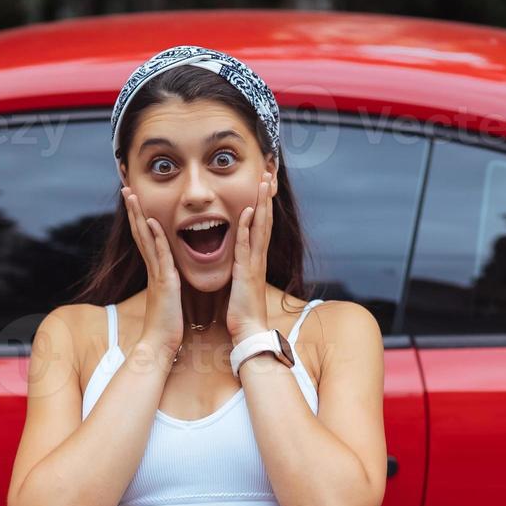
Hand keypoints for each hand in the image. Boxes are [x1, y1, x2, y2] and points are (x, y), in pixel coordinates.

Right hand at [122, 183, 182, 359]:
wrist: (160, 344)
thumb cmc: (166, 325)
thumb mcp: (168, 298)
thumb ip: (167, 284)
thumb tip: (169, 277)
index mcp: (155, 271)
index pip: (145, 239)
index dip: (140, 219)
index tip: (135, 200)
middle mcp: (153, 269)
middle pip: (140, 233)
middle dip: (133, 210)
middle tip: (126, 188)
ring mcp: (157, 274)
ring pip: (145, 238)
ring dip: (139, 216)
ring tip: (132, 195)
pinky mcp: (164, 282)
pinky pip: (160, 255)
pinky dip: (156, 237)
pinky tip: (154, 221)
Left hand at [226, 170, 275, 342]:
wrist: (248, 330)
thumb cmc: (243, 312)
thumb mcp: (241, 284)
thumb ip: (240, 270)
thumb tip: (237, 262)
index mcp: (255, 260)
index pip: (261, 227)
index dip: (263, 206)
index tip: (263, 187)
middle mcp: (258, 258)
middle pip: (266, 221)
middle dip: (266, 197)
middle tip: (268, 175)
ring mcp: (254, 263)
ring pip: (260, 227)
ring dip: (262, 204)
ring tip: (264, 183)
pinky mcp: (246, 271)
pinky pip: (246, 244)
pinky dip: (247, 227)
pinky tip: (246, 211)